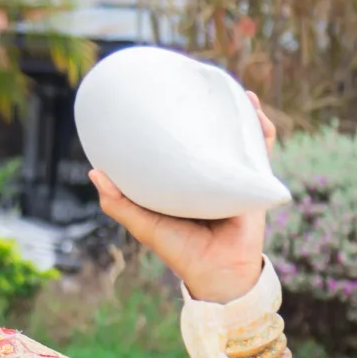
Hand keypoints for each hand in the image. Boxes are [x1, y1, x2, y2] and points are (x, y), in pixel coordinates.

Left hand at [89, 93, 276, 304]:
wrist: (218, 273)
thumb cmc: (180, 252)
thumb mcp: (144, 225)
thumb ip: (119, 203)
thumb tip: (94, 171)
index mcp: (182, 182)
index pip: (178, 147)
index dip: (174, 123)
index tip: (163, 97)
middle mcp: (206, 176)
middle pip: (210, 137)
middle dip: (209, 110)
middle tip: (200, 84)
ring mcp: (231, 177)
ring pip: (237, 138)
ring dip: (239, 113)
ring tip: (234, 90)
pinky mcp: (253, 183)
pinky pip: (261, 152)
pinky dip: (262, 131)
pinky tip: (256, 111)